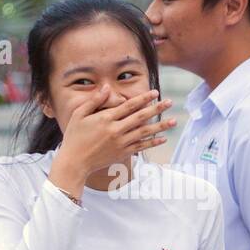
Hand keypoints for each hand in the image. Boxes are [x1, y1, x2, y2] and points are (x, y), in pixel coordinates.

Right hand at [52, 87, 175, 191]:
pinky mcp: (123, 153)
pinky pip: (141, 146)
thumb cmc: (75, 136)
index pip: (129, 105)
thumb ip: (94, 101)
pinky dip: (153, 143)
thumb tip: (107, 87)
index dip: (143, 98)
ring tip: (174, 121)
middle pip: (140, 117)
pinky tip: (163, 138)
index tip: (154, 93)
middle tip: (170, 102)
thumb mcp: (78, 115)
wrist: (75, 161)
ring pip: (145, 132)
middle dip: (156, 109)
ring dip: (161, 126)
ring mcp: (121, 142)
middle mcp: (116, 130)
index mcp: (105, 118)